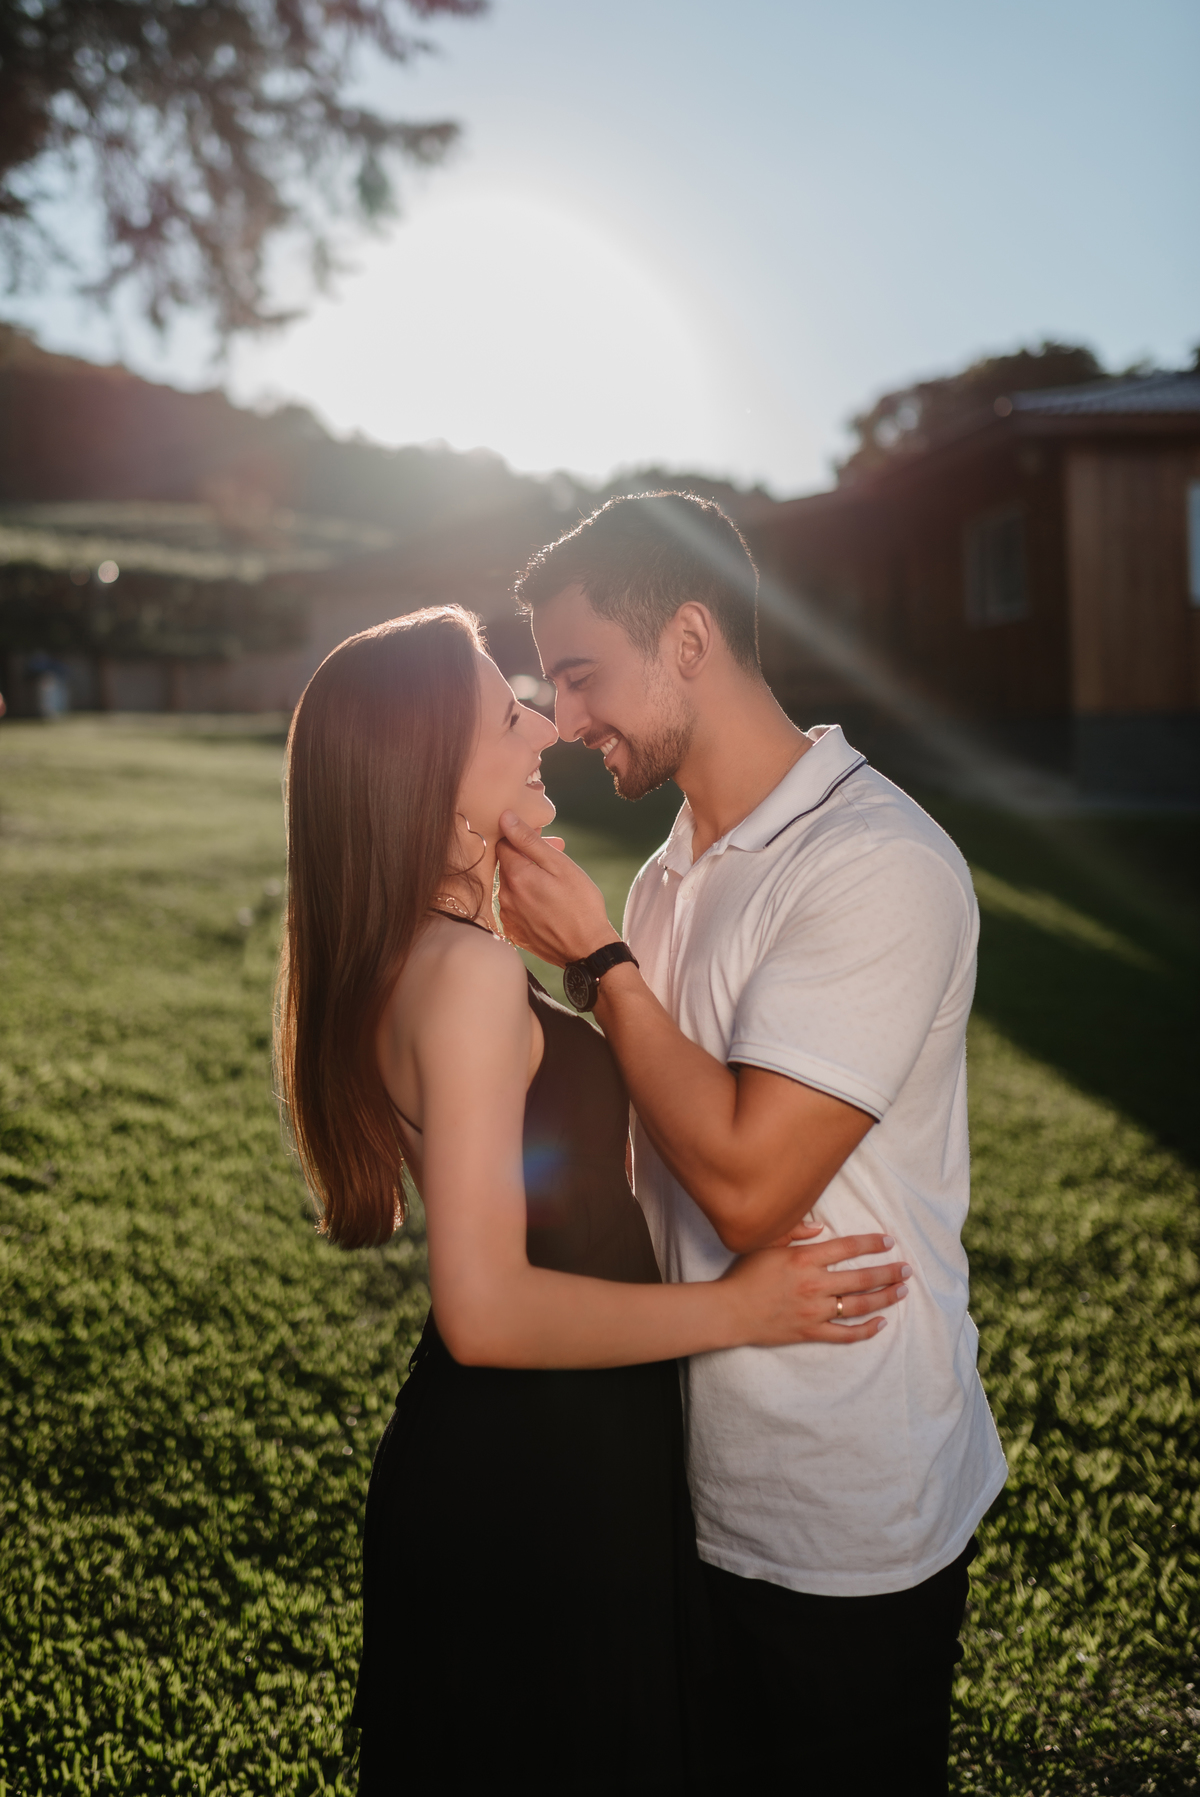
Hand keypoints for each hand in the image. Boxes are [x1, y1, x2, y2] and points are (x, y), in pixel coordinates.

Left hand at [497, 810, 619, 966]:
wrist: (587, 951)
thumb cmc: (581, 905)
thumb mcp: (561, 866)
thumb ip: (529, 841)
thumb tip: (505, 818)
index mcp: (516, 876)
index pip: (503, 843)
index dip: (523, 838)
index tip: (544, 842)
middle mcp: (504, 896)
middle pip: (507, 865)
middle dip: (528, 858)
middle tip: (557, 860)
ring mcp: (507, 916)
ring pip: (511, 886)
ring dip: (528, 880)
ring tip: (555, 886)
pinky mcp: (513, 931)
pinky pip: (514, 907)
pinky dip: (527, 900)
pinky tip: (548, 905)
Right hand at [721, 1233, 909, 1345]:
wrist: (731, 1311)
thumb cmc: (746, 1275)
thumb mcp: (766, 1244)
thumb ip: (794, 1232)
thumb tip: (820, 1227)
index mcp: (804, 1258)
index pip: (848, 1247)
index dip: (871, 1243)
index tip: (888, 1241)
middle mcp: (814, 1284)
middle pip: (861, 1277)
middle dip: (888, 1272)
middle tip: (907, 1269)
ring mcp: (815, 1310)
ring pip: (859, 1305)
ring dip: (884, 1297)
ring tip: (901, 1291)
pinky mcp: (811, 1332)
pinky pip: (845, 1333)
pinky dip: (866, 1330)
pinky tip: (881, 1323)